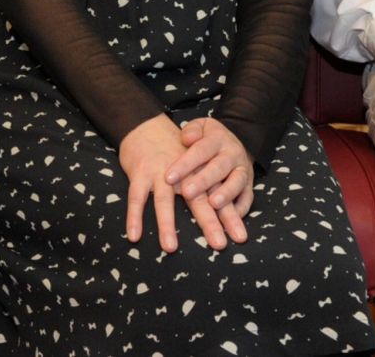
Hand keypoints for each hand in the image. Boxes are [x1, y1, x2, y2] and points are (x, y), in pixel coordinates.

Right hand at [118, 115, 239, 251]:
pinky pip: (136, 196)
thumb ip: (211, 185)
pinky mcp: (140, 171)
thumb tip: (228, 213)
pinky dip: (134, 216)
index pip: (218, 195)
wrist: (147, 126)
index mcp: (201, 171)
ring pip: (164, 199)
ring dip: (167, 223)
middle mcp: (183, 172)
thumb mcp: (197, 163)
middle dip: (210, 222)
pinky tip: (135, 235)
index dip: (230, 215)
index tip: (240, 237)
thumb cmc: (175, 151)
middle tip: (219, 244)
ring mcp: (160, 170)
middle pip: (198, 198)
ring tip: (170, 247)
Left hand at [172, 117, 253, 244]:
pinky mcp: (249, 186)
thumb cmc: (208, 139)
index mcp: (217, 139)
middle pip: (219, 167)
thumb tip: (186, 139)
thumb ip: (191, 131)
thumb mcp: (200, 127)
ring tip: (213, 204)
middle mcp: (232, 154)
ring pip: (236, 182)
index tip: (168, 177)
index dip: (185, 164)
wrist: (234, 143)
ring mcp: (243, 170)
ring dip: (226, 194)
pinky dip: (240, 209)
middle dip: (203, 181)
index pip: (200, 150)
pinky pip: (247, 198)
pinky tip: (230, 218)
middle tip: (187, 192)